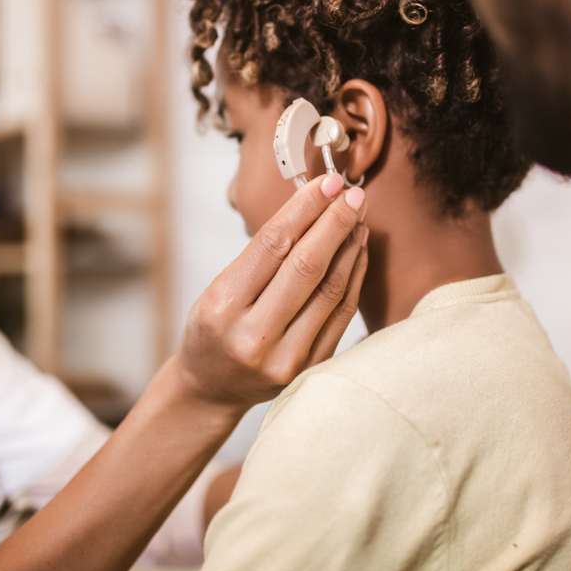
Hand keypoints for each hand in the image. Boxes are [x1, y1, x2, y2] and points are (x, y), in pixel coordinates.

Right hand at [174, 172, 368, 413]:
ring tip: (358, 216)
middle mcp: (254, 336)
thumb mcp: (218, 289)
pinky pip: (341, 314)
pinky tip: (357, 250)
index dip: (305, 208)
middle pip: (307, 266)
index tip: (327, 182)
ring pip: (331, 290)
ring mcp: (287, 358)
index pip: (273, 245)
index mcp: (222, 308)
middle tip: (352, 193)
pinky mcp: (311, 369)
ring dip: (350, 246)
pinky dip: (353, 276)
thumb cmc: (213, 329)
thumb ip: (261, 256)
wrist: (212, 388)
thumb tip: (311, 206)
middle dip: (335, 222)